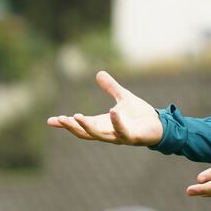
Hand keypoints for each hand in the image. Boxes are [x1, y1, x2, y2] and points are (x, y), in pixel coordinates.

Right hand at [46, 70, 162, 145]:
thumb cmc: (140, 115)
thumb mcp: (122, 97)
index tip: (50, 121)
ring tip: (76, 116)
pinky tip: (112, 112)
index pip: (80, 125)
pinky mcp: (133, 137)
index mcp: (103, 124)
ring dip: (87, 127)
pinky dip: (116, 123)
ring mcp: (119, 136)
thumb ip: (110, 87)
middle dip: (72, 127)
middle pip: (85, 133)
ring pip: (99, 135)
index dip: (66, 123)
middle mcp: (108, 132)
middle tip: (59, 119)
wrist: (159, 125)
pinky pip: (122, 131)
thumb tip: (99, 73)